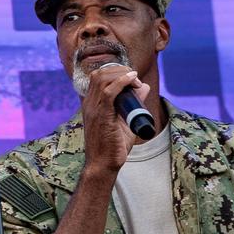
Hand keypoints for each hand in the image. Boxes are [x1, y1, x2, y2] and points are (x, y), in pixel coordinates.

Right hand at [79, 58, 149, 177]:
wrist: (103, 164)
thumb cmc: (113, 146)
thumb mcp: (125, 120)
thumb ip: (134, 103)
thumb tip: (144, 87)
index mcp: (92, 104)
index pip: (98, 76)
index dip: (116, 71)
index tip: (132, 77)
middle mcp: (90, 104)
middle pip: (100, 74)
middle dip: (120, 70)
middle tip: (135, 79)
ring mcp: (94, 109)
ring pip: (103, 79)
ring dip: (122, 75)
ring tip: (135, 80)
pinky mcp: (101, 116)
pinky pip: (108, 92)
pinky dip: (121, 82)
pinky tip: (132, 80)